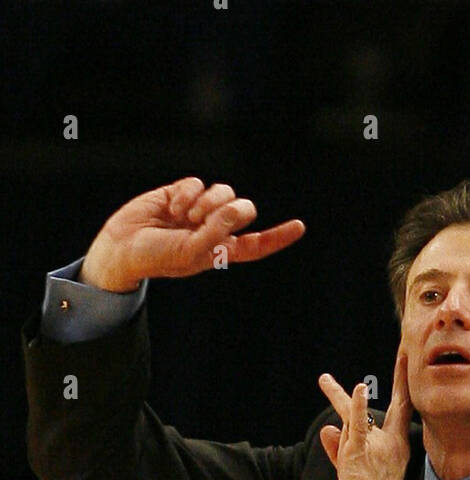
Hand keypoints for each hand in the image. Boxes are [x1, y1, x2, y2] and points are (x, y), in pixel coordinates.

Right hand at [79, 177, 304, 290]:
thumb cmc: (157, 258)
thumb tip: (238, 207)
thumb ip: (218, 232)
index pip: (256, 245)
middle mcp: (214, 229)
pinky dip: (187, 194)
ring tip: (185, 218)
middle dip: (229, 211)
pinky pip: (197, 183)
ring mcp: (198, 209)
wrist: (122, 247)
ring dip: (207, 203)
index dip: (277, 236)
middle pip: (242, 209)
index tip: (299, 226)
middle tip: (203, 223)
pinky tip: (172, 207)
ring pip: (223, 191)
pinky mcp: (180, 192)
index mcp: (221, 251)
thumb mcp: (192, 252)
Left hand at [318, 346, 411, 479]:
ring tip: (322, 379)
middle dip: (401, 376)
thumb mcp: (353, 473)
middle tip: (405, 352)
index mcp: (396, 448)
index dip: (404, 386)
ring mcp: (377, 447)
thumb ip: (339, 448)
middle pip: (395, 404)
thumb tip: (327, 429)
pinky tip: (356, 388)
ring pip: (354, 416)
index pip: (402, 411)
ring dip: (337, 397)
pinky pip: (357, 425)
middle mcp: (391, 444)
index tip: (406, 363)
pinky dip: (355, 406)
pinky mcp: (360, 453)